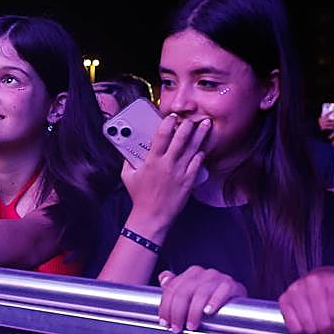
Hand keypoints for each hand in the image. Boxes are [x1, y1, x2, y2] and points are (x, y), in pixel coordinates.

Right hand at [122, 114, 209, 239]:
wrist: (152, 216)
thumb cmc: (139, 197)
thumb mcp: (128, 176)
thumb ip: (128, 161)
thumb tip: (127, 150)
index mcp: (152, 160)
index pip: (162, 134)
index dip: (168, 122)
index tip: (172, 116)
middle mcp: (167, 163)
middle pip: (181, 138)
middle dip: (188, 125)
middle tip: (192, 119)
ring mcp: (180, 172)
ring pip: (193, 148)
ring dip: (201, 134)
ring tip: (206, 124)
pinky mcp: (188, 181)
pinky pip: (198, 163)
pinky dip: (201, 153)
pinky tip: (203, 147)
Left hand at [157, 266, 245, 331]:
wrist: (237, 298)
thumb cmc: (212, 296)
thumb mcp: (192, 292)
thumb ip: (176, 287)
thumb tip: (163, 278)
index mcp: (191, 274)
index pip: (172, 289)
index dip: (165, 307)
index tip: (164, 322)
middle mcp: (204, 273)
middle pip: (184, 292)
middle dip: (177, 312)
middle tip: (176, 328)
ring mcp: (218, 278)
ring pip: (201, 294)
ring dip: (194, 312)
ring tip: (191, 325)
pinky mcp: (231, 285)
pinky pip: (222, 292)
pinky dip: (214, 302)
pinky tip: (208, 312)